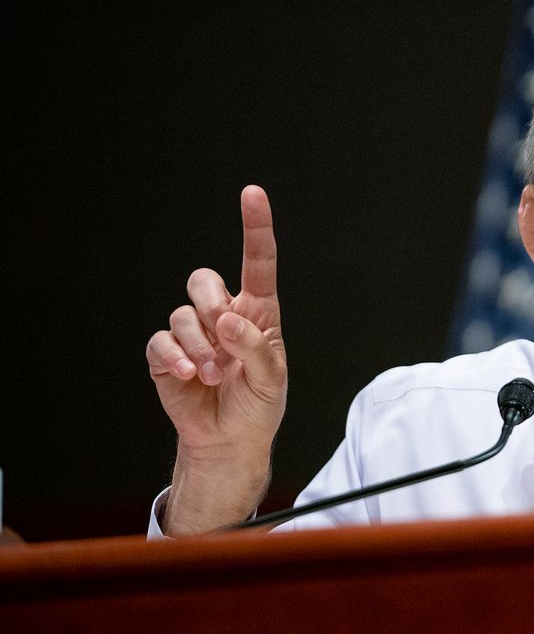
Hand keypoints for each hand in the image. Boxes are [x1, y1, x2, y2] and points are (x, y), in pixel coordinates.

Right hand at [146, 185, 287, 534]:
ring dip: (200, 346)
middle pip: (204, 280)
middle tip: (225, 337)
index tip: (252, 194)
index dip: (255, 227)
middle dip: (211, 303)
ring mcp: (193, 334)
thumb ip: (255, 347)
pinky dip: (176, 357)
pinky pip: (162, 341)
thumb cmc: (258, 405)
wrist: (229, 439)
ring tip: (214, 374)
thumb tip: (228, 320)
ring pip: (182, 314)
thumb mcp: (271, 379)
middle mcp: (223, 316)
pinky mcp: (167, 355)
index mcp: (258, 313)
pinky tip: (190, 375)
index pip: (257, 262)